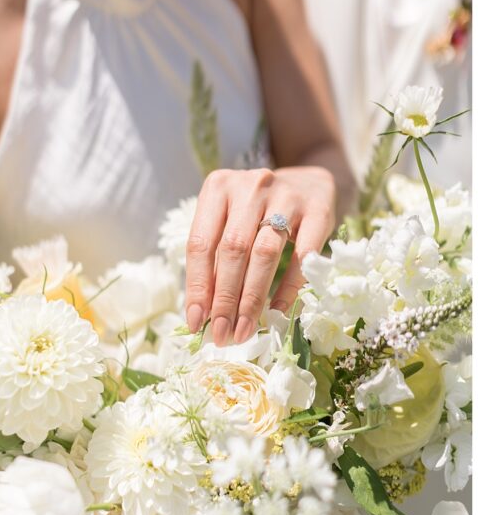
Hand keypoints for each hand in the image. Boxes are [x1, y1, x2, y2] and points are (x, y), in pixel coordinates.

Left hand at [185, 167, 335, 346]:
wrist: (308, 181)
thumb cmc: (256, 208)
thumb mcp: (229, 219)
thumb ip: (215, 257)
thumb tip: (203, 312)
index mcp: (217, 188)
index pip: (200, 243)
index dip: (197, 286)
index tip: (196, 321)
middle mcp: (250, 187)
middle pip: (232, 250)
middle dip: (225, 298)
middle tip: (221, 333)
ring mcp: (286, 196)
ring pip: (264, 253)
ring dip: (252, 298)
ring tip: (244, 329)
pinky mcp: (318, 211)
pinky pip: (303, 256)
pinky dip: (289, 287)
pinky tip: (277, 311)